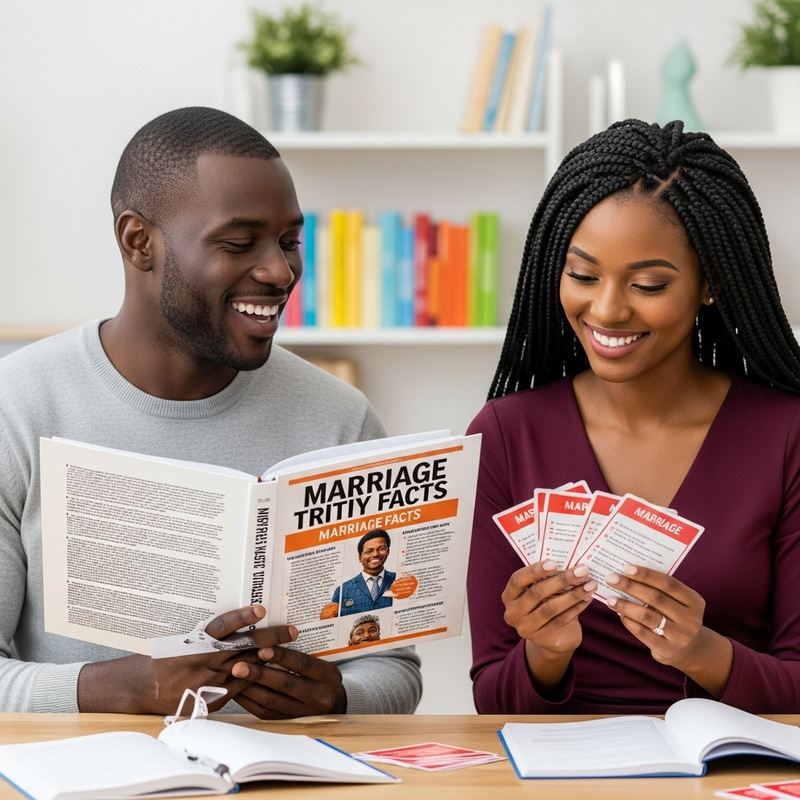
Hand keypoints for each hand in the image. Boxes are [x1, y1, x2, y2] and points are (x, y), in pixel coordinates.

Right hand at [77, 604, 296, 714]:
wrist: (144, 687)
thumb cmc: (167, 656)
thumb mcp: (184, 638)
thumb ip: (209, 633)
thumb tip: (238, 618)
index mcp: (197, 642)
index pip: (223, 627)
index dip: (242, 617)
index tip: (261, 609)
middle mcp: (205, 661)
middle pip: (244, 647)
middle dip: (271, 638)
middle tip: (292, 629)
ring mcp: (210, 682)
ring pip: (248, 668)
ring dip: (270, 659)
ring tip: (291, 649)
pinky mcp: (212, 699)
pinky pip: (241, 688)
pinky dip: (256, 679)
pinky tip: (273, 672)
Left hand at [229, 642, 345, 718]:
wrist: (329, 700)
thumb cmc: (319, 673)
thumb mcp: (320, 660)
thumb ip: (300, 652)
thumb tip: (267, 639)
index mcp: (329, 676)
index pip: (303, 663)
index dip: (281, 656)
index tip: (261, 648)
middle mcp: (320, 696)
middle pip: (285, 684)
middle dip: (259, 674)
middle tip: (238, 665)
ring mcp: (304, 713)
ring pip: (272, 700)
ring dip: (250, 687)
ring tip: (233, 676)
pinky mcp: (289, 722)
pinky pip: (265, 712)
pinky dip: (249, 700)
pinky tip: (238, 690)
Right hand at [503, 560, 595, 653]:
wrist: (552, 638)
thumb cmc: (546, 605)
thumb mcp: (542, 592)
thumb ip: (547, 580)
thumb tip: (570, 564)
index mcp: (509, 596)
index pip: (517, 580)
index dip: (534, 571)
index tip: (554, 563)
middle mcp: (513, 613)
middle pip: (536, 593)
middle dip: (561, 580)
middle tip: (582, 570)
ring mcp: (525, 628)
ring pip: (550, 608)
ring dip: (573, 595)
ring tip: (590, 585)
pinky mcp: (542, 639)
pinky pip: (560, 621)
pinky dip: (576, 608)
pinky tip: (587, 599)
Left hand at [605, 565, 732, 696]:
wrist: (689, 649)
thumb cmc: (676, 616)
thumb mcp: (677, 602)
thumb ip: (660, 589)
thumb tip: (628, 574)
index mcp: (695, 601)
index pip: (669, 584)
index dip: (647, 575)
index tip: (627, 568)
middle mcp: (690, 619)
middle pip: (656, 598)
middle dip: (631, 586)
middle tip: (612, 579)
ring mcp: (680, 636)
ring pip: (647, 616)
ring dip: (625, 605)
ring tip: (610, 599)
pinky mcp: (667, 650)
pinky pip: (642, 633)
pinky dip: (628, 622)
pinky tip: (619, 614)